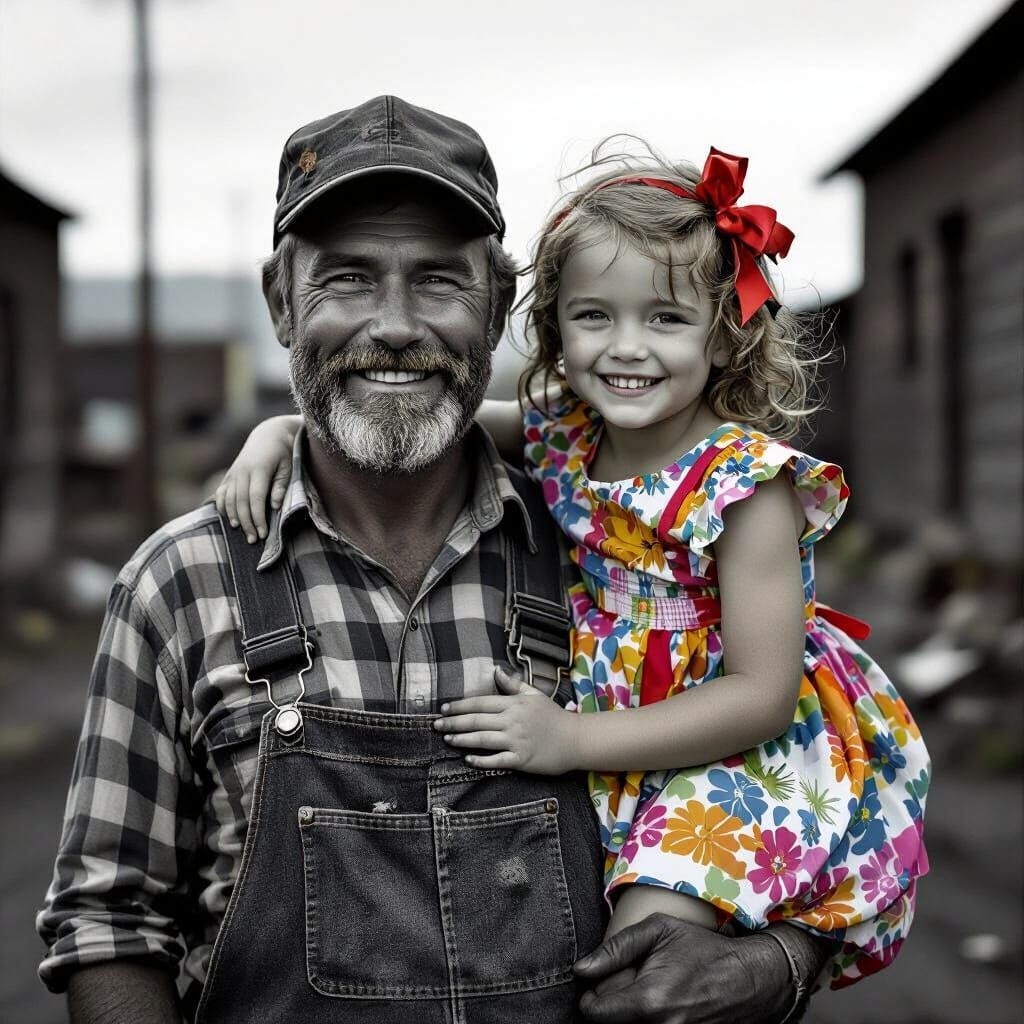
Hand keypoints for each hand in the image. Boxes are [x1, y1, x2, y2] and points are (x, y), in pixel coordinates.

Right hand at [214, 415, 298, 542]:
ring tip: (241, 532)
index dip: (258, 517)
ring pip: (228, 499)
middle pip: (240, 502)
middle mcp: (242, 472)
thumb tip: (275, 506)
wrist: (269, 434)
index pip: (255, 498)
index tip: (263, 533)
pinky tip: (229, 518)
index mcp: (259, 469)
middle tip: (253, 540)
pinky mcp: (229, 475)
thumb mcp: (288, 467)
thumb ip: (280, 485)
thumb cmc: (284, 453)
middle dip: (247, 522)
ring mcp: (233, 473)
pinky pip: (221, 493)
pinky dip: (223, 507)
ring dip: (234, 517)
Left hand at [433, 666, 580, 773]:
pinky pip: (497, 760)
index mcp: (514, 704)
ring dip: (462, 740)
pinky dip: (481, 760)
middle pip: (477, 721)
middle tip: (436, 725)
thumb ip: (513, 684)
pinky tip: (468, 759)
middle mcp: (512, 721)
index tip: (444, 708)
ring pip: (483, 740)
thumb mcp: (534, 695)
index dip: (460, 706)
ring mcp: (517, 740)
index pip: (481, 703)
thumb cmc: (553, 716)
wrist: (575, 739)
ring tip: (447, 739)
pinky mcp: (522, 759)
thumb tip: (496, 671)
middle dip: (454, 722)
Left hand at [573, 914, 793, 1023]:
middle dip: (610, 1007)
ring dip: (628, 1014)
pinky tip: (657, 1006)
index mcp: (649, 1001)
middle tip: (622, 986)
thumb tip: (580, 969)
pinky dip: (647, 1020)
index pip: (595, 1015)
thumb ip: (615, 948)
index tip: (596, 984)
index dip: (590, 997)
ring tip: (641, 994)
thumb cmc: (703, 949)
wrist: (748, 978)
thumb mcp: (658, 930)